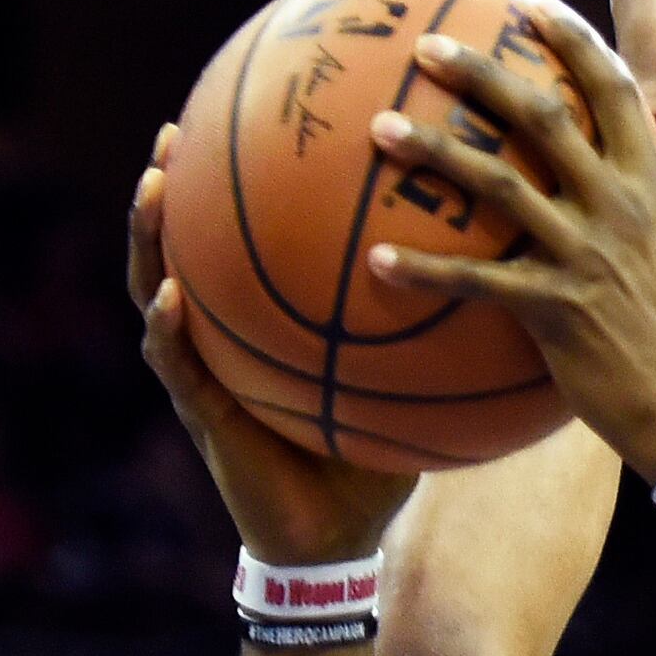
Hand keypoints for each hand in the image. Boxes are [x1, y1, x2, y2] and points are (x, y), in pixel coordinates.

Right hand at [130, 126, 418, 562]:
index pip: (244, 241)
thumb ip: (434, 330)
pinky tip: (168, 295)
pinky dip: (167, 328)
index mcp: (266, 320)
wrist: (338, 535)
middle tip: (174, 130)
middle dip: (173, 188)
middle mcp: (226, 334)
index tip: (244, 121)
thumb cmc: (374, 454)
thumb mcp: (409, 379)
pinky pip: (176, 363)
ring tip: (150, 187)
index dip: (238, 188)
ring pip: (157, 289)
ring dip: (149, 238)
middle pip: (186, 246)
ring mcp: (204, 370)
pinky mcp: (203, 413)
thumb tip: (506, 271)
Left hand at [362, 3, 655, 475]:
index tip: (525, 5)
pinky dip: (423, 270)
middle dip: (483, 73)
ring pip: (499, 186)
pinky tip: (375, 261)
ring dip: (436, 151)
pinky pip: (475, 282)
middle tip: (425, 48)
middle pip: (544, 119)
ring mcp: (586, 256)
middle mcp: (620, 209)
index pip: (616, 92)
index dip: (571, 43)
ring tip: (379, 127)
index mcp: (654, 188)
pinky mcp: (555, 310)